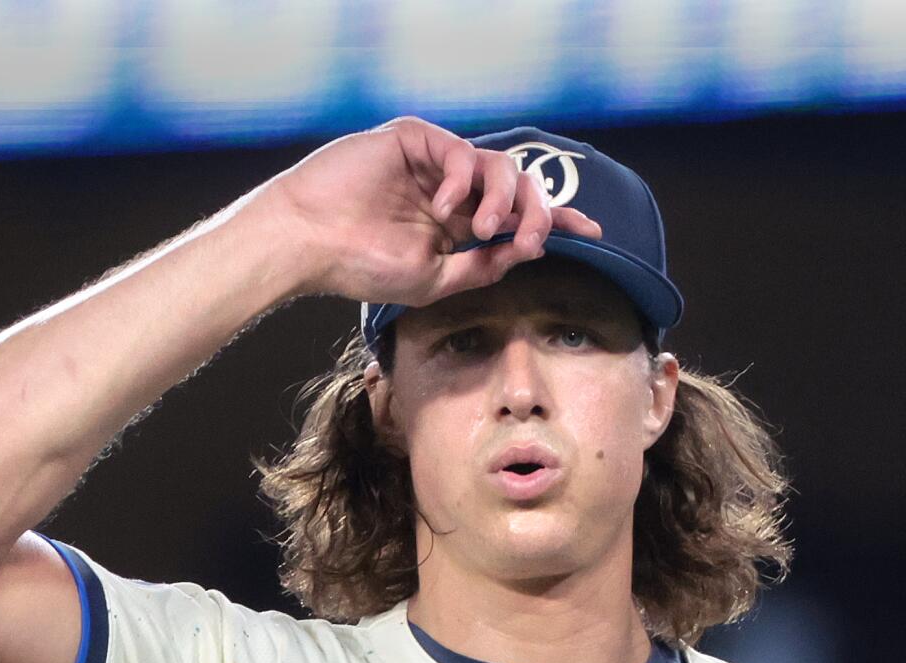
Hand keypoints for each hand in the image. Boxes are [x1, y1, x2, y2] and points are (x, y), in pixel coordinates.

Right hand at [262, 117, 603, 310]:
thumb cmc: (362, 267)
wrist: (312, 244)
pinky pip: (461, 151)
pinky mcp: (414, 139)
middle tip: (534, 237)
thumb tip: (530, 250)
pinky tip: (447, 207)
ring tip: (483, 230)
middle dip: (538, 212)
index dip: (557, 220)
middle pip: (518, 187)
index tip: (594, 231)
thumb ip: (482, 266)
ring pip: (498, 166)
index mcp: (458, 224)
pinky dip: (464, 180)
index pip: (517, 217)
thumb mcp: (435, 280)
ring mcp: (434, 163)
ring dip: (504, 199)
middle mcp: (452, 189)